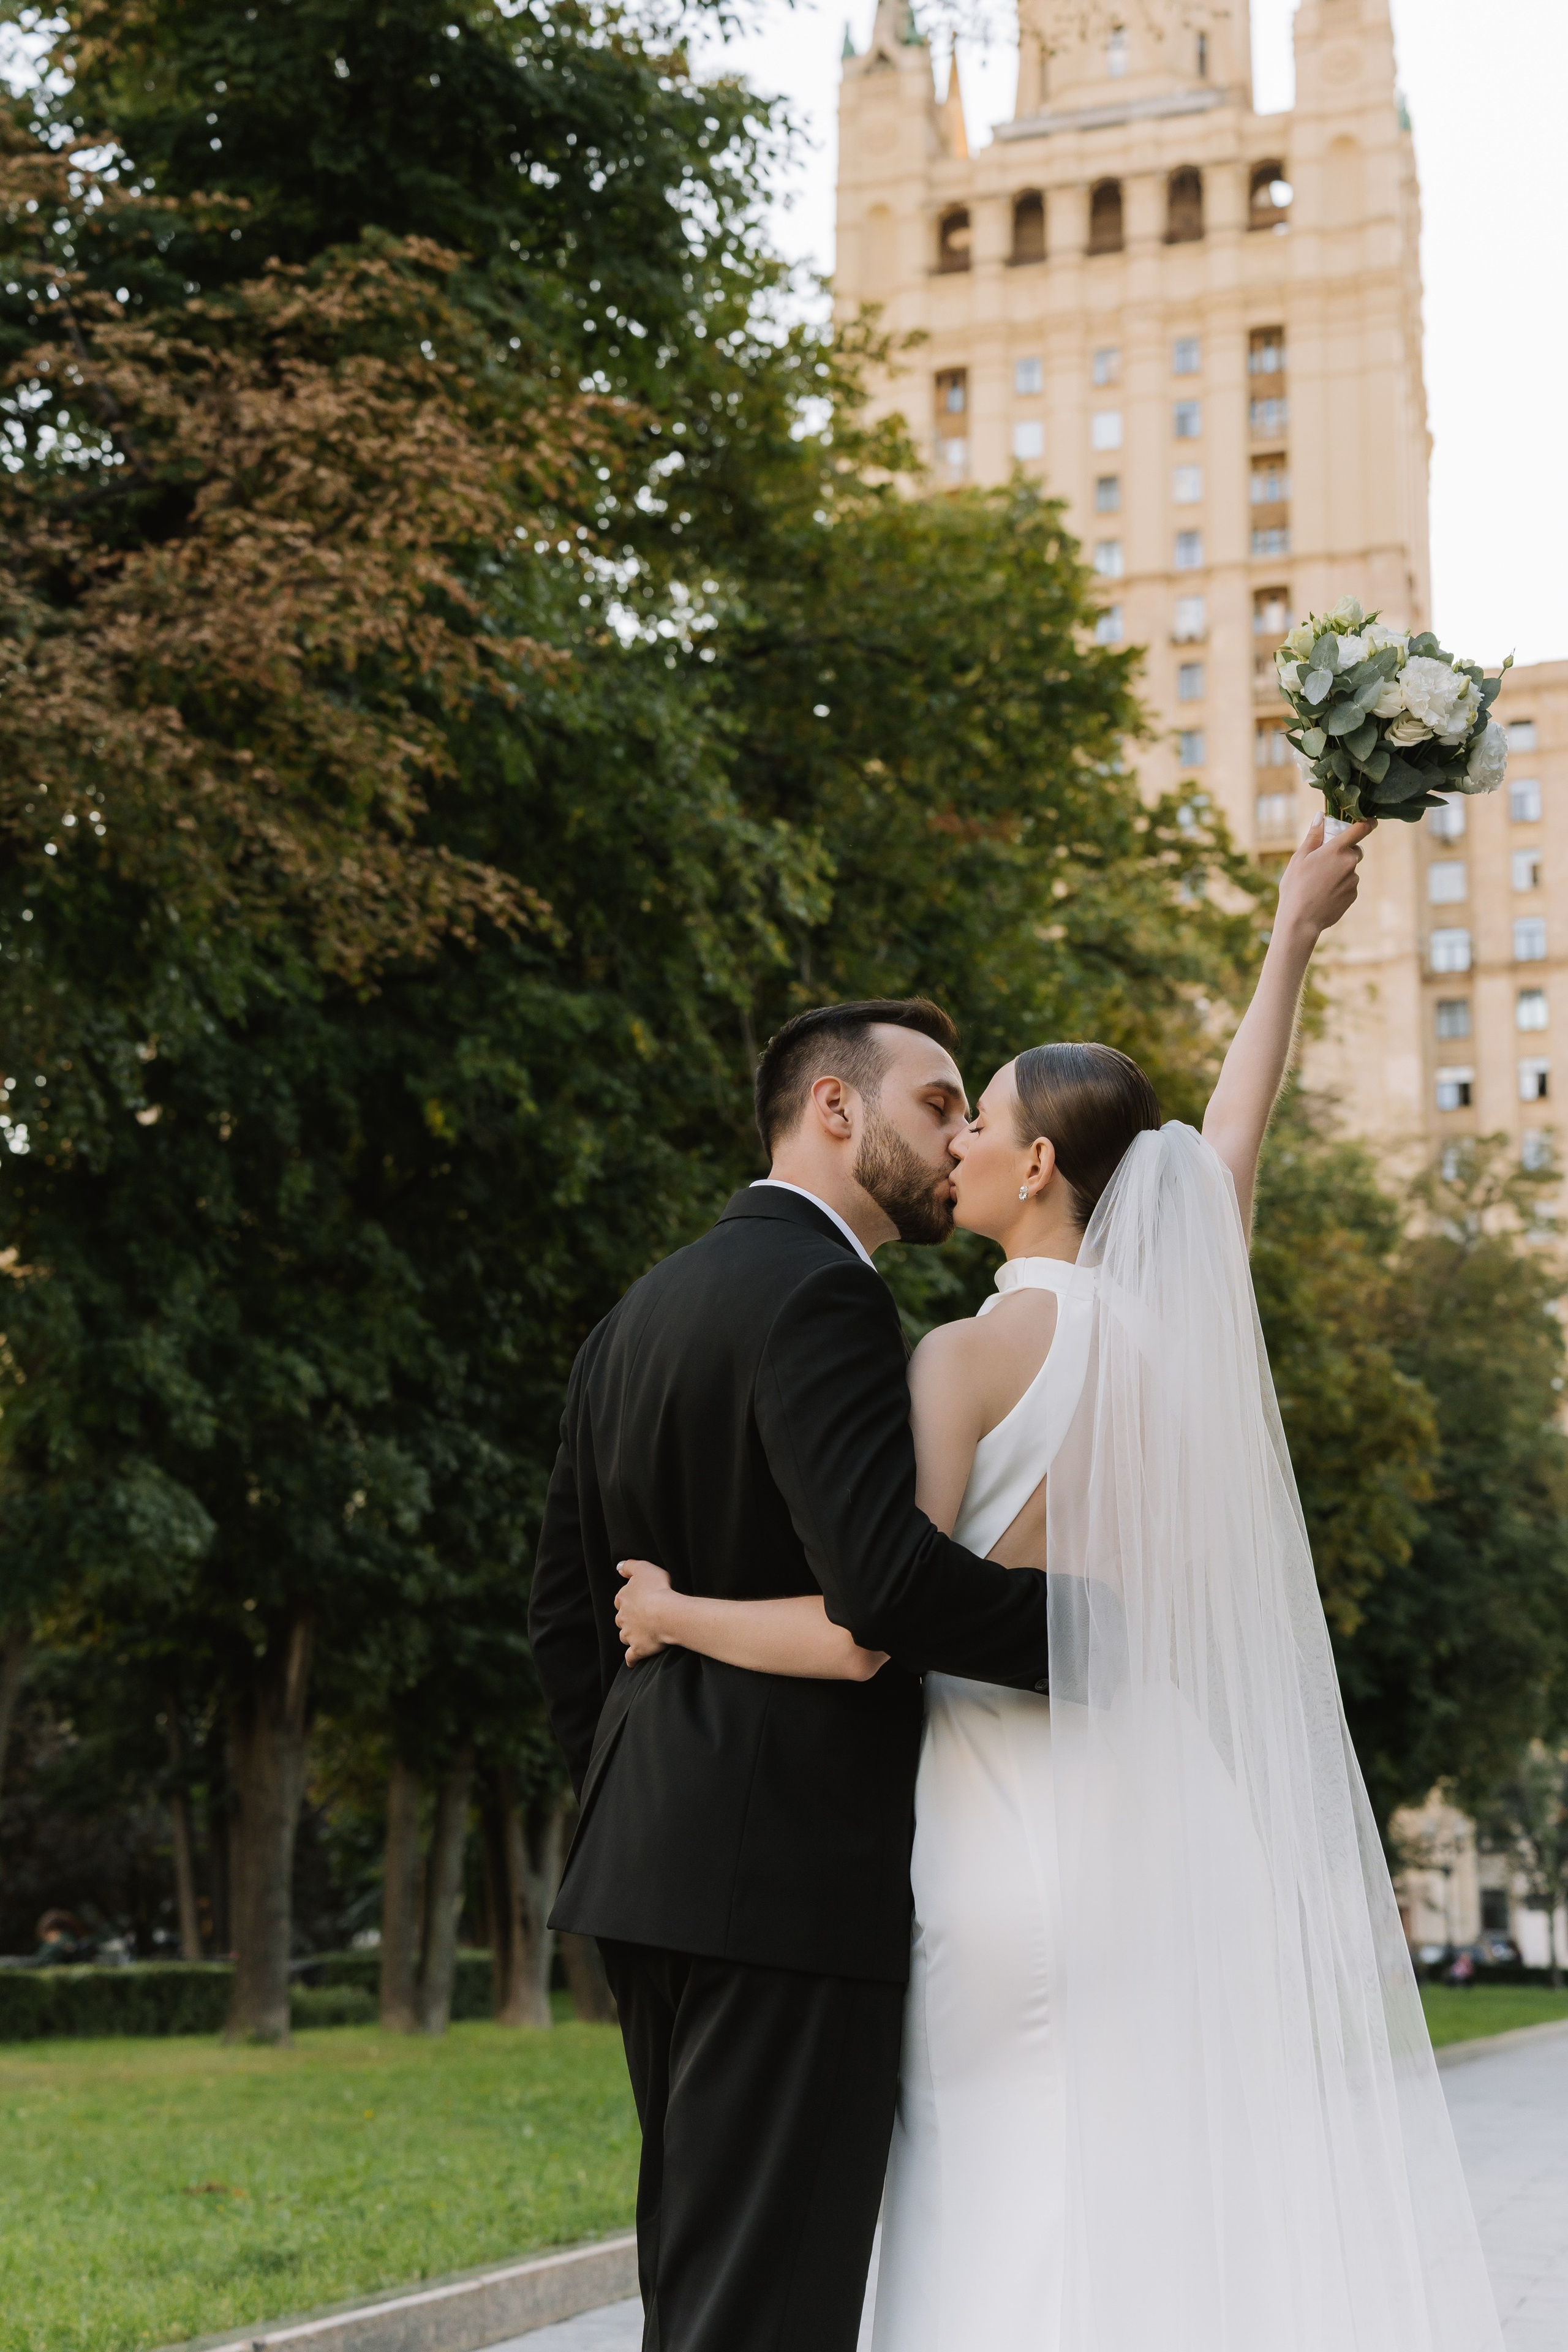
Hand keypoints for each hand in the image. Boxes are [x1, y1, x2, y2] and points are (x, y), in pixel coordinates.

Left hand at [615, 1558, 676, 1665]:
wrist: (665, 1613)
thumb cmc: (657, 1589)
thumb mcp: (644, 1568)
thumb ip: (629, 1566)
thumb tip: (619, 1566)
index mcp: (623, 1598)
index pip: (620, 1599)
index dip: (628, 1599)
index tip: (636, 1600)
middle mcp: (623, 1617)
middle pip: (621, 1619)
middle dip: (628, 1619)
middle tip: (641, 1617)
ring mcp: (630, 1635)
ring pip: (625, 1636)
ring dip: (630, 1636)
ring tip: (640, 1635)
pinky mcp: (638, 1649)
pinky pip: (631, 1657)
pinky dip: (631, 1659)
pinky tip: (632, 1662)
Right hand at [1275, 814, 1372, 942]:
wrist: (1301, 920)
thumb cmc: (1295, 887)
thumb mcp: (1299, 858)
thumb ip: (1313, 836)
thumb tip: (1320, 816)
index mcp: (1336, 849)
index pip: (1360, 829)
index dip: (1367, 823)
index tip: (1370, 821)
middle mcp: (1349, 863)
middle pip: (1354, 850)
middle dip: (1343, 852)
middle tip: (1324, 861)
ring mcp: (1353, 880)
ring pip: (1350, 869)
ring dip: (1340, 871)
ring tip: (1319, 883)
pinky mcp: (1354, 894)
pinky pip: (1349, 884)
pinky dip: (1340, 886)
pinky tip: (1324, 894)